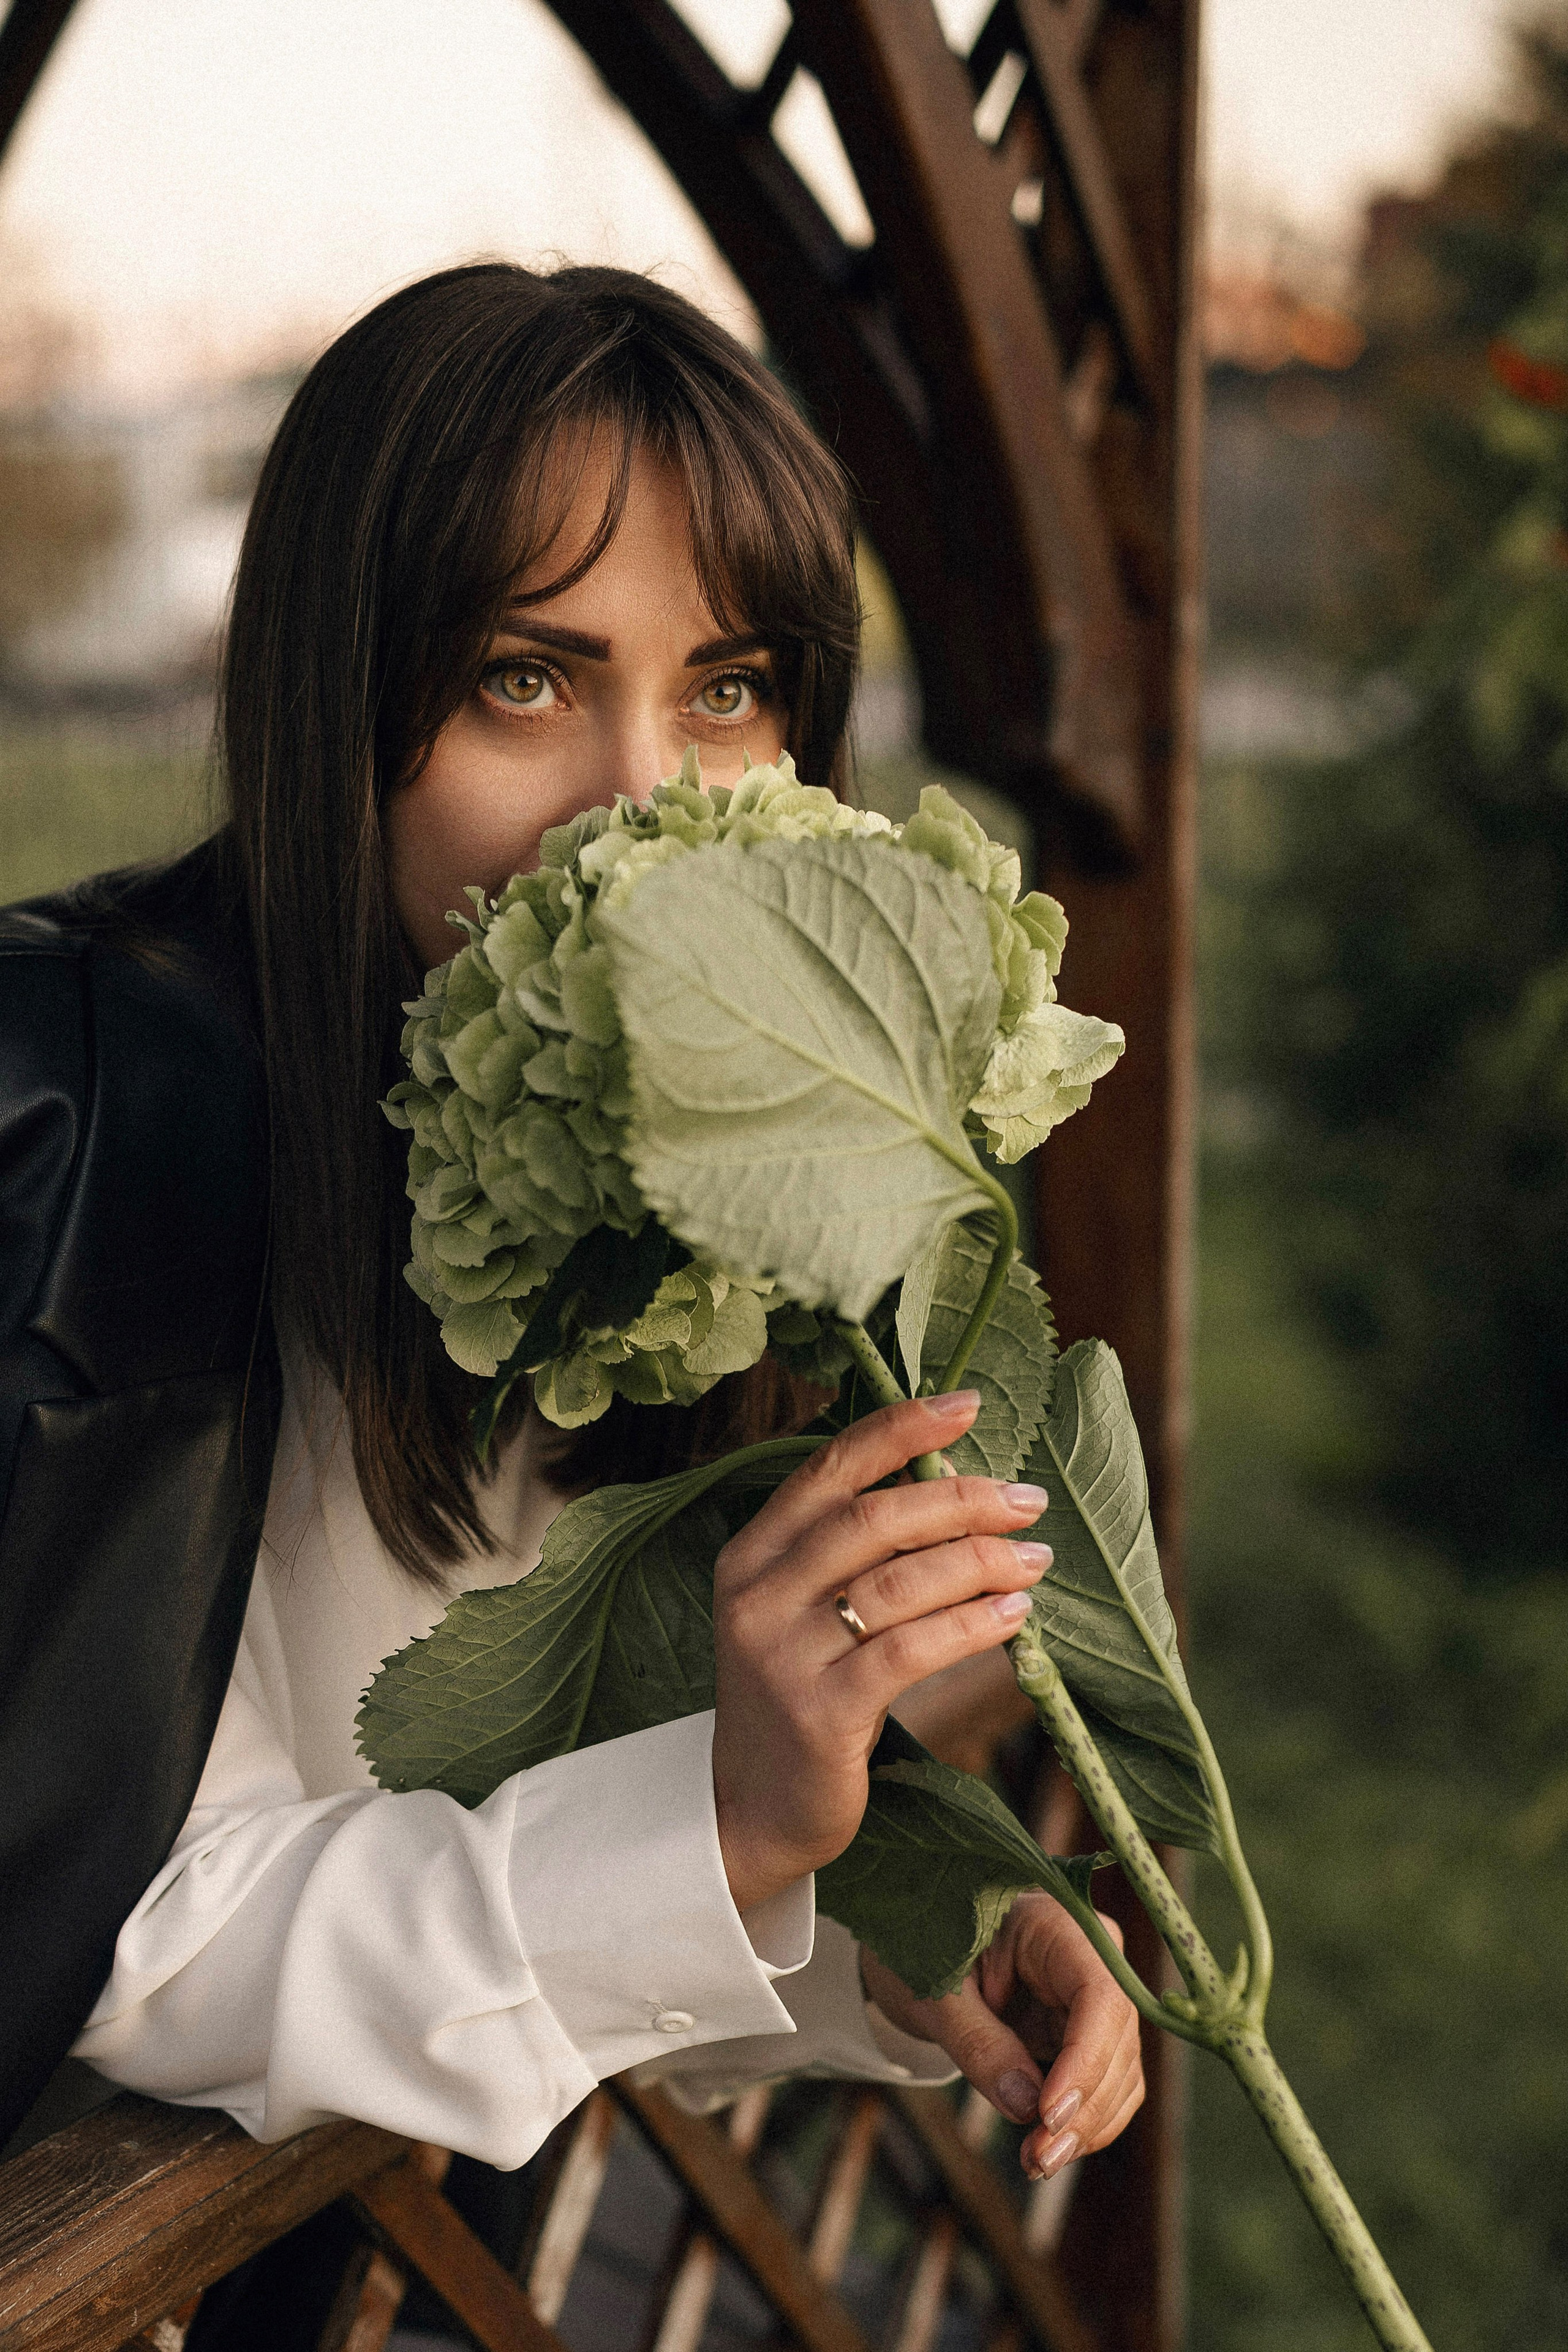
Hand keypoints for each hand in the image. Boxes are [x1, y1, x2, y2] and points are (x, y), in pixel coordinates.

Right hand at [710, 1391, 1051, 1912]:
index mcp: (751, 1554)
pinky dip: (972, 1624)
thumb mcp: (803, 1611)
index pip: (830, 1468)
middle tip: (1027, 1499)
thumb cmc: (799, 1696)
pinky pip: (911, 1651)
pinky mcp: (820, 1712)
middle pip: (874, 1518)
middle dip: (962, 1499)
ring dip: (980, 1560)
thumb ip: (853, 1553)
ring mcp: (784, 1654)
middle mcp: (758, 1594)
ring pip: (901, 1582)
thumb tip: (953, 1485)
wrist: (750, 1809)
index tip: (967, 1403)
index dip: (901, 1428)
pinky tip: (1014, 1617)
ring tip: (1034, 1557)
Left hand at [861, 1893, 1145, 2178]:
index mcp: (1057, 1924)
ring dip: (1086, 2126)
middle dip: (1083, 2108)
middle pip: (1117, 2041)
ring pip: (1121, 2072)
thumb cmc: (930, 1954)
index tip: (1048, 2115)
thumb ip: (977, 2041)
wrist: (929, 1951)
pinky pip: (1108, 2085)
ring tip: (1036, 2162)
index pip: (1100, 1996)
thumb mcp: (937, 1993)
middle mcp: (1093, 1957)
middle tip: (1038, 2159)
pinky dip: (1084, 2124)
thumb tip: (1025, 2106)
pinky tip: (1046, 2150)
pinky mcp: (1093, 2035)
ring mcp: (1099, 1997)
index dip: (1085, 2061)